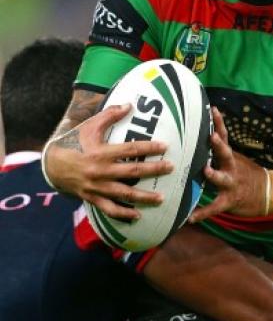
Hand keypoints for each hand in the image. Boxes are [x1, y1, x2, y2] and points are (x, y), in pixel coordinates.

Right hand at [44, 104, 172, 219]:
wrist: (53, 165)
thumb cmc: (75, 142)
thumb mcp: (90, 126)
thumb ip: (110, 115)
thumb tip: (129, 105)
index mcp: (101, 152)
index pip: (130, 149)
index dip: (149, 147)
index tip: (165, 147)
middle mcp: (100, 171)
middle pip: (133, 171)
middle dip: (154, 170)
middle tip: (171, 168)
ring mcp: (97, 187)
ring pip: (125, 194)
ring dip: (144, 197)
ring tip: (161, 198)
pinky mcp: (93, 198)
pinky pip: (110, 209)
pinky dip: (124, 214)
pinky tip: (138, 215)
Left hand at [189, 107, 265, 221]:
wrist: (269, 193)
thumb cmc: (247, 174)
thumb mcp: (236, 159)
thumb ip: (220, 150)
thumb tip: (205, 134)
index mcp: (230, 157)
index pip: (223, 136)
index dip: (219, 122)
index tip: (213, 109)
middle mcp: (231, 167)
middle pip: (225, 153)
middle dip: (218, 145)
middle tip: (211, 136)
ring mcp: (231, 183)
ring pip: (222, 178)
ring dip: (214, 174)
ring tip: (206, 170)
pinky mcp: (229, 200)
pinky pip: (215, 207)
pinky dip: (203, 213)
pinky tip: (191, 218)